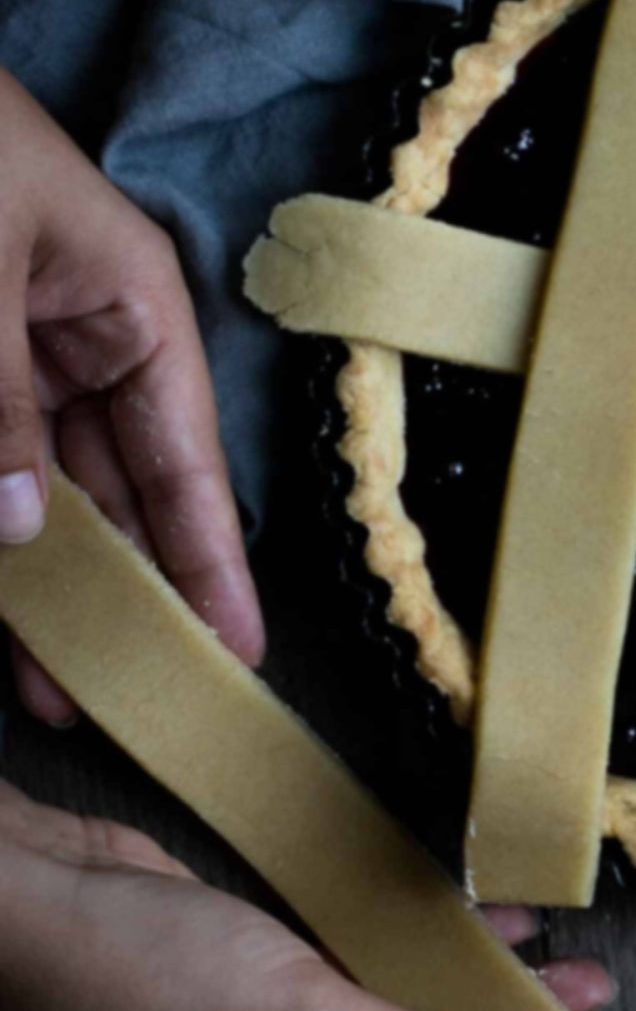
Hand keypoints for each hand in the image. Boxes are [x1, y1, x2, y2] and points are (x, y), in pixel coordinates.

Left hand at [0, 65, 263, 720]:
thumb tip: (21, 529)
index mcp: (132, 308)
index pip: (185, 463)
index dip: (211, 562)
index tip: (238, 651)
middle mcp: (84, 341)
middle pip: (117, 495)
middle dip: (118, 598)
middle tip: (122, 702)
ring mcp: (17, 354)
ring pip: (39, 491)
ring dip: (39, 584)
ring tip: (46, 687)